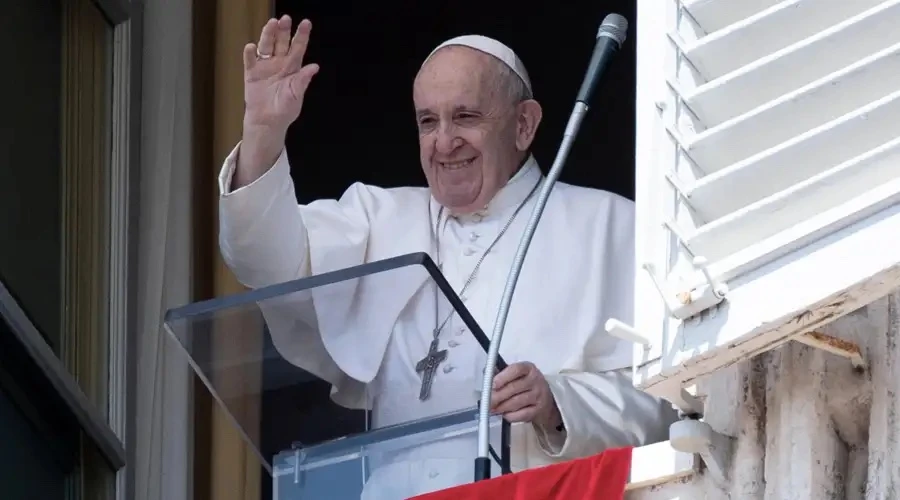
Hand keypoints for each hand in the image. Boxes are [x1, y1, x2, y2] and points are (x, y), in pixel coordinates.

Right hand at [243, 16, 318, 131]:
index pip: (298, 48)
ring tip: (271, 24)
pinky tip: (251, 47)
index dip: (302, 35)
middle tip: (285, 19)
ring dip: (268, 34)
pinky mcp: (252, 73)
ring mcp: (265, 67)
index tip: (306, 23)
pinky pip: (250, 60)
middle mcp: (279, 63)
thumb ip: (303, 80)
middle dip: (283, 30)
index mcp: (292, 68)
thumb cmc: (285, 110)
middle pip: (281, 42)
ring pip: (266, 46)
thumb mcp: (297, 95)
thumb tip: (314, 67)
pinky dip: (250, 53)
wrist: (268, 122)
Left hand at [490, 362, 560, 428]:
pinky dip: (510, 416)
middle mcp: (536, 380)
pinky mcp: (538, 410)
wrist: (545, 400)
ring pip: (516, 402)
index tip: (492, 384)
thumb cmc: (526, 385)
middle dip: (497, 395)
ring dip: (501, 407)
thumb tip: (486, 373)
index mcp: (528, 368)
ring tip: (493, 408)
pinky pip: (521, 414)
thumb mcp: (517, 375)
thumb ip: (501, 373)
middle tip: (487, 400)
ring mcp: (538, 396)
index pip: (516, 369)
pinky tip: (505, 414)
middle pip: (513, 388)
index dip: (503, 376)